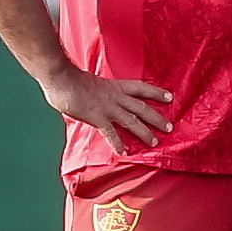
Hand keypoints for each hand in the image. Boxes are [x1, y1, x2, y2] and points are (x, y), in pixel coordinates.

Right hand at [40, 66, 174, 154]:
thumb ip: (100, 93)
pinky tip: (124, 152)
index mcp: (115, 86)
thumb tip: (98, 101)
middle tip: (169, 127)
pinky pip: (110, 132)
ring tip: (154, 142)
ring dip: (144, 132)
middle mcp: (115, 96)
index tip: (170, 97)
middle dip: (157, 118)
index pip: (141, 87)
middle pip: (142, 107)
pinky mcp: (97, 117)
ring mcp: (107, 107)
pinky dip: (117, 143)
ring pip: (132, 121)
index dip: (156, 92)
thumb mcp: (92, 83)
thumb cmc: (71, 79)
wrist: (61, 78)